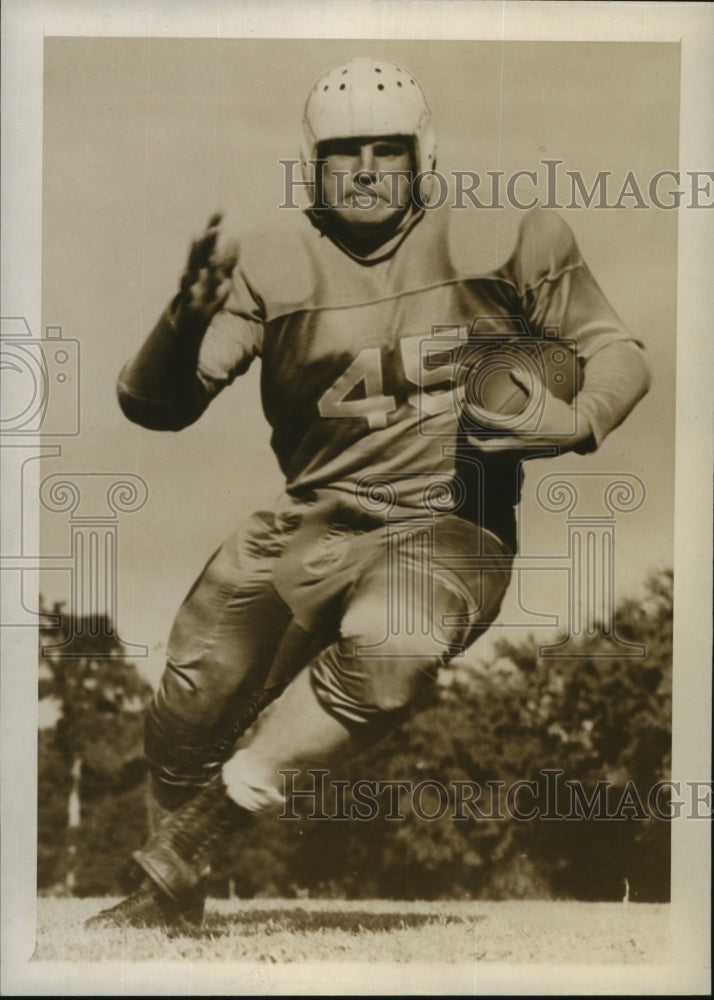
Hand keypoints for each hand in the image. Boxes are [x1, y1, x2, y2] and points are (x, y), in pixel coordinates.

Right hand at [175, 212, 237, 328]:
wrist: (191, 322)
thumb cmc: (206, 296)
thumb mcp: (221, 277)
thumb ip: (228, 259)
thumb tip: (236, 238)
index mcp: (205, 263)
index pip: (211, 241)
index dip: (215, 225)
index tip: (221, 209)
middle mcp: (197, 269)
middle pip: (201, 249)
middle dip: (208, 237)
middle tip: (215, 225)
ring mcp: (190, 282)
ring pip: (192, 264)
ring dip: (195, 252)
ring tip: (198, 238)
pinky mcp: (186, 297)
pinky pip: (185, 288)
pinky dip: (185, 280)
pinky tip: (185, 273)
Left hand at [466, 373, 590, 453]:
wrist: (573, 434)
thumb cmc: (557, 412)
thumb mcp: (543, 395)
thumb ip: (528, 381)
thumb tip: (513, 370)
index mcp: (518, 426)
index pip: (489, 421)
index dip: (474, 413)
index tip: (466, 405)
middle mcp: (515, 441)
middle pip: (484, 446)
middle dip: (470, 438)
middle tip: (465, 427)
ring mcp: (518, 451)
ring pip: (491, 453)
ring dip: (480, 444)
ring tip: (474, 434)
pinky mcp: (523, 456)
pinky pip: (502, 454)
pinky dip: (493, 447)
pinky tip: (491, 438)